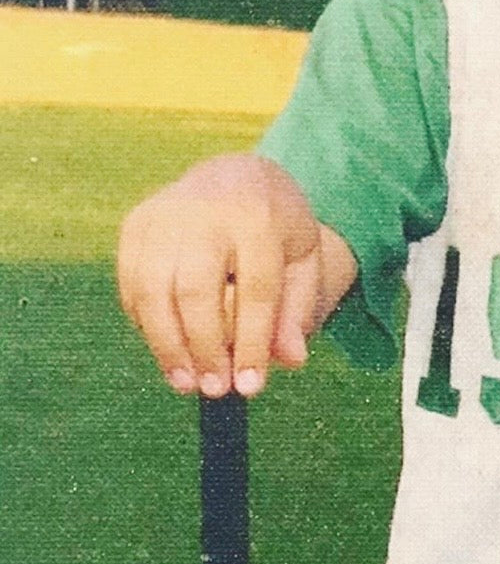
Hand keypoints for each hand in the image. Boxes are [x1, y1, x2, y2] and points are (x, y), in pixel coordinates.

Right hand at [117, 154, 332, 397]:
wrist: (236, 174)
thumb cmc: (275, 226)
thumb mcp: (302, 258)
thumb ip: (298, 307)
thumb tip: (290, 361)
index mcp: (259, 217)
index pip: (255, 288)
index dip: (251, 342)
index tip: (249, 387)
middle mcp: (208, 212)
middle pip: (196, 290)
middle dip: (204, 347)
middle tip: (215, 389)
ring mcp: (165, 215)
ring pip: (154, 291)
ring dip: (168, 346)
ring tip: (187, 383)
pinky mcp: (136, 224)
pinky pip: (132, 285)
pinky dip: (146, 325)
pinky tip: (168, 350)